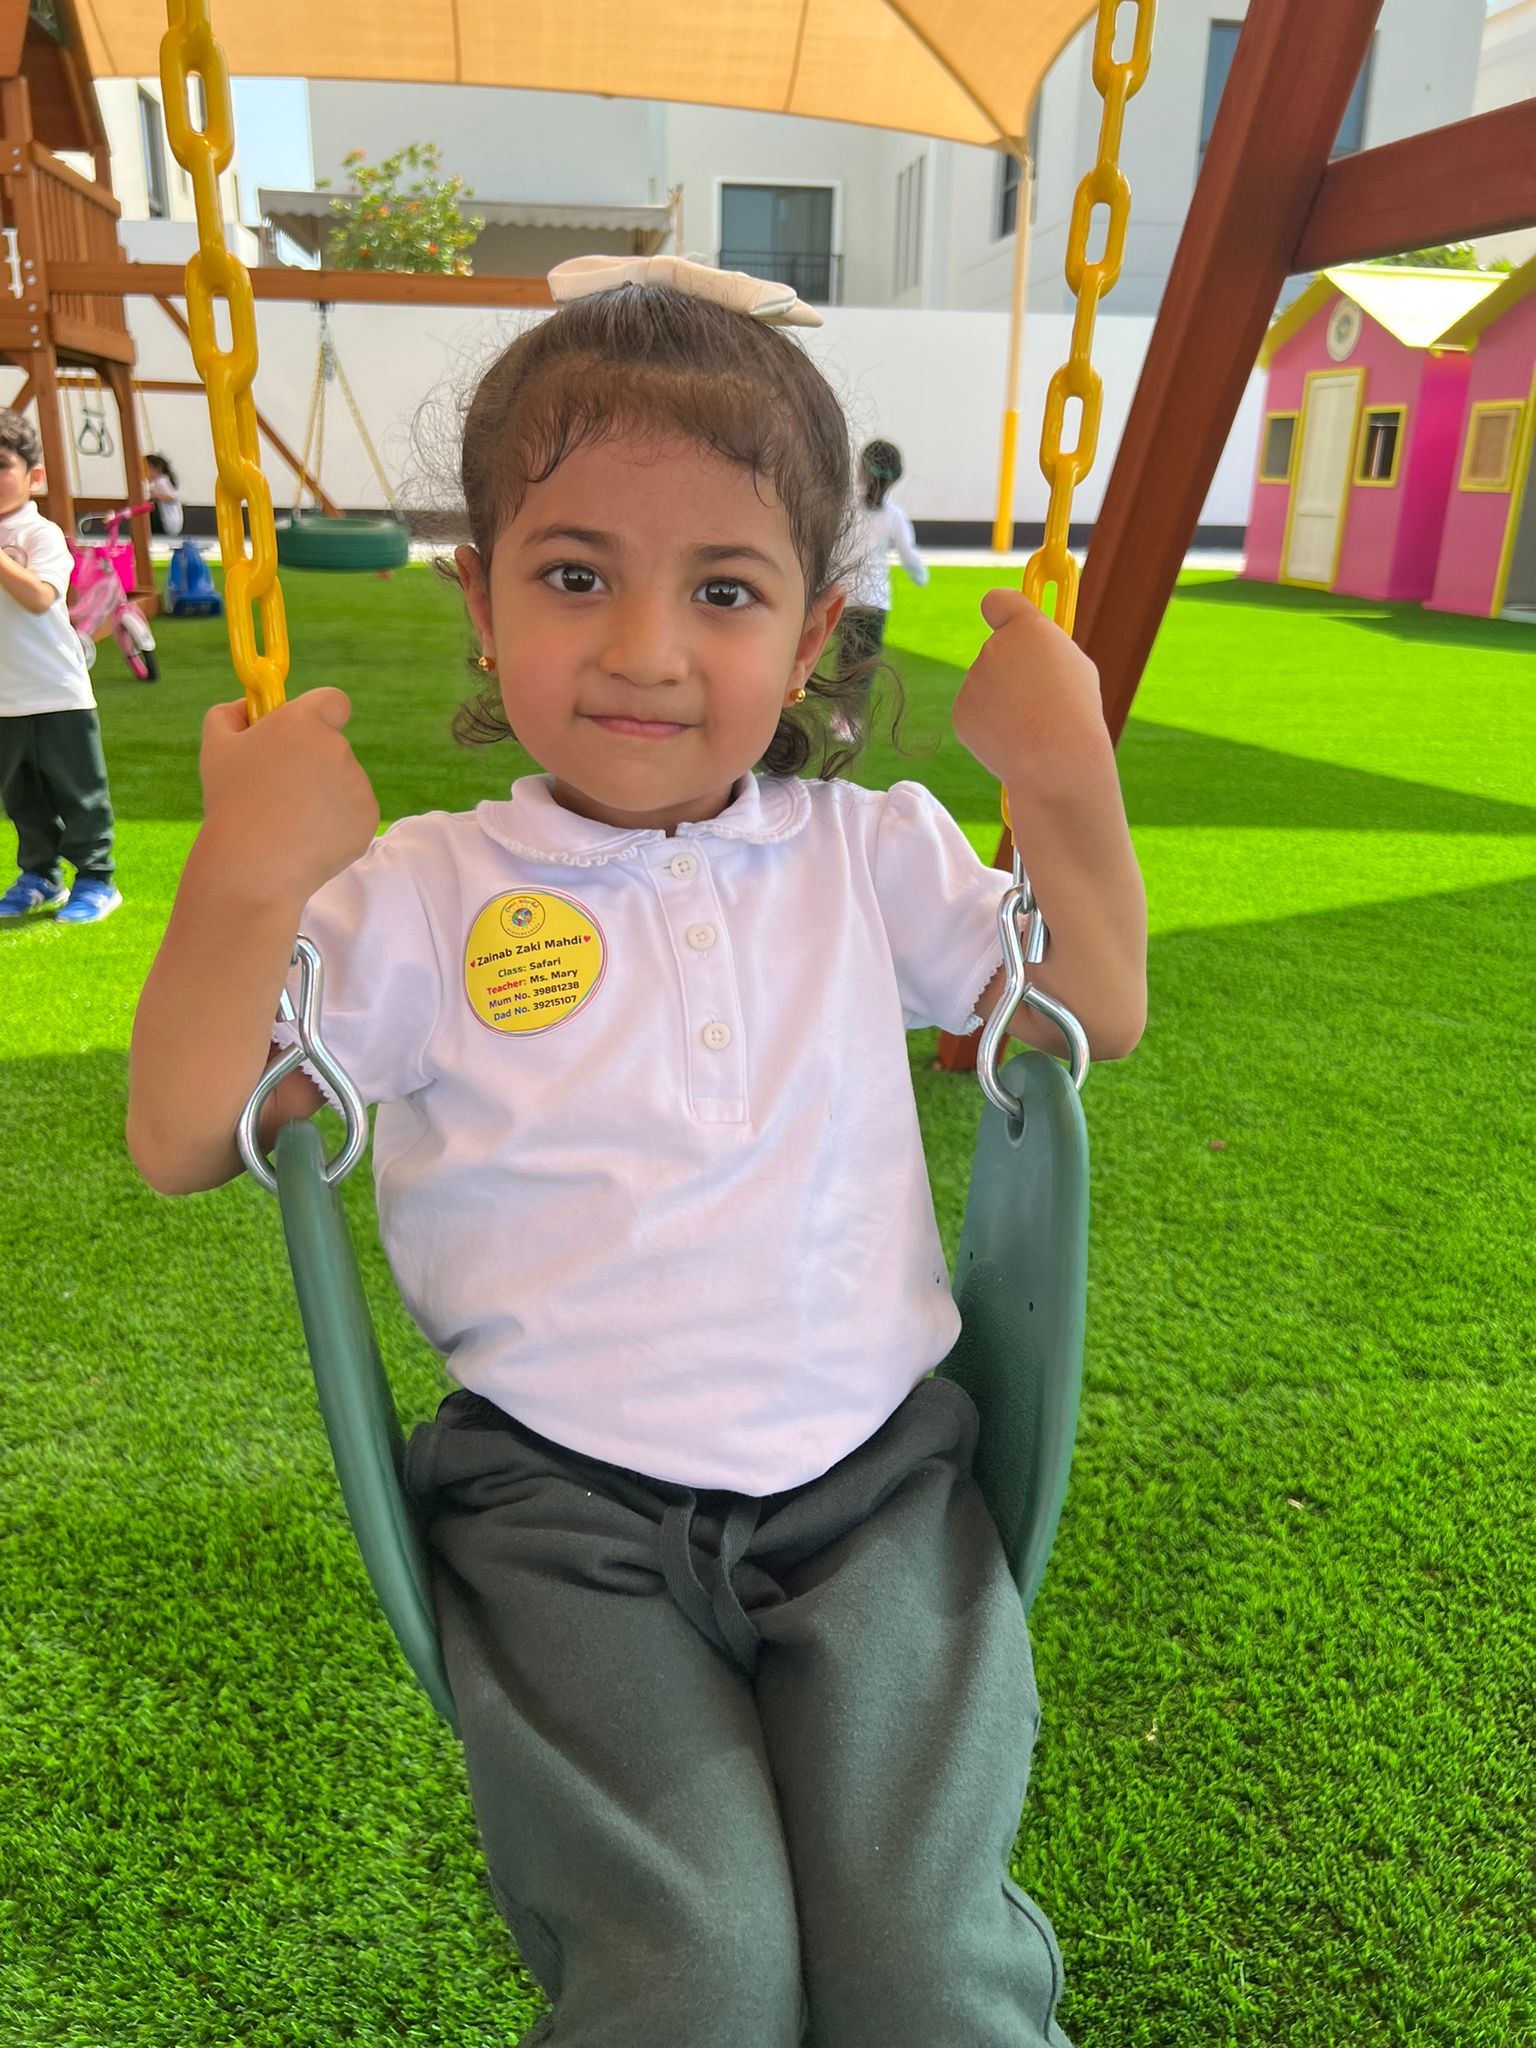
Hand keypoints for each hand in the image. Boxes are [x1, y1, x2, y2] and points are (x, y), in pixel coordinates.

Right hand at [197, 688, 379, 900]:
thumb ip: (231, 713)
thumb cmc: (230, 801)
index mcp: (304, 722)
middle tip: (279, 789)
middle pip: (332, 746)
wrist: (254, 864)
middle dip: (311, 762)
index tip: (305, 730)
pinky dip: (334, 822)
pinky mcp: (367, 818)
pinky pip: (352, 812)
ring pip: (343, 781)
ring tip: (288, 819)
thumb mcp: (215, 746)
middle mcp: (337, 747)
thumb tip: (249, 706)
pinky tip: (306, 836)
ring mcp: (357, 784)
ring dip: (322, 794)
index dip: (321, 713)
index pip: (334, 701)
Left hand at [951, 589, 1107, 787]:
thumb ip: (1044, 650)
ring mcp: (973, 680)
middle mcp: (993, 647)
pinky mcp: (960, 712)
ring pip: (987, 685)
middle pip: (997, 651)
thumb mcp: (1074, 666)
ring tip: (1030, 723)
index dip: (1001, 611)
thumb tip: (1029, 651)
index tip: (1003, 619)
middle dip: (1012, 670)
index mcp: (1026, 628)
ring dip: (1003, 701)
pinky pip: (976, 712)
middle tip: (1038, 698)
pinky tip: (1013, 738)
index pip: (998, 601)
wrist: (1056, 760)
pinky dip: (990, 724)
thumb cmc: (1075, 712)